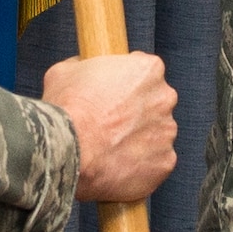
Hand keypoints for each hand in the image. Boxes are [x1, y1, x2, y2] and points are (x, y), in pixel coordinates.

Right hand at [42, 52, 176, 201]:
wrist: (67, 151)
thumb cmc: (67, 109)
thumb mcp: (66, 71)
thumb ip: (85, 68)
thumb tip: (82, 70)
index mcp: (148, 70)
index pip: (146, 70)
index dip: (127, 81)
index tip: (113, 92)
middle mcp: (164, 99)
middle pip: (155, 101)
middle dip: (137, 110)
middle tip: (110, 120)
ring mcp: (166, 133)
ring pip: (156, 133)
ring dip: (139, 138)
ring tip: (110, 146)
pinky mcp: (164, 163)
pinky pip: (156, 161)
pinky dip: (140, 164)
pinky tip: (117, 164)